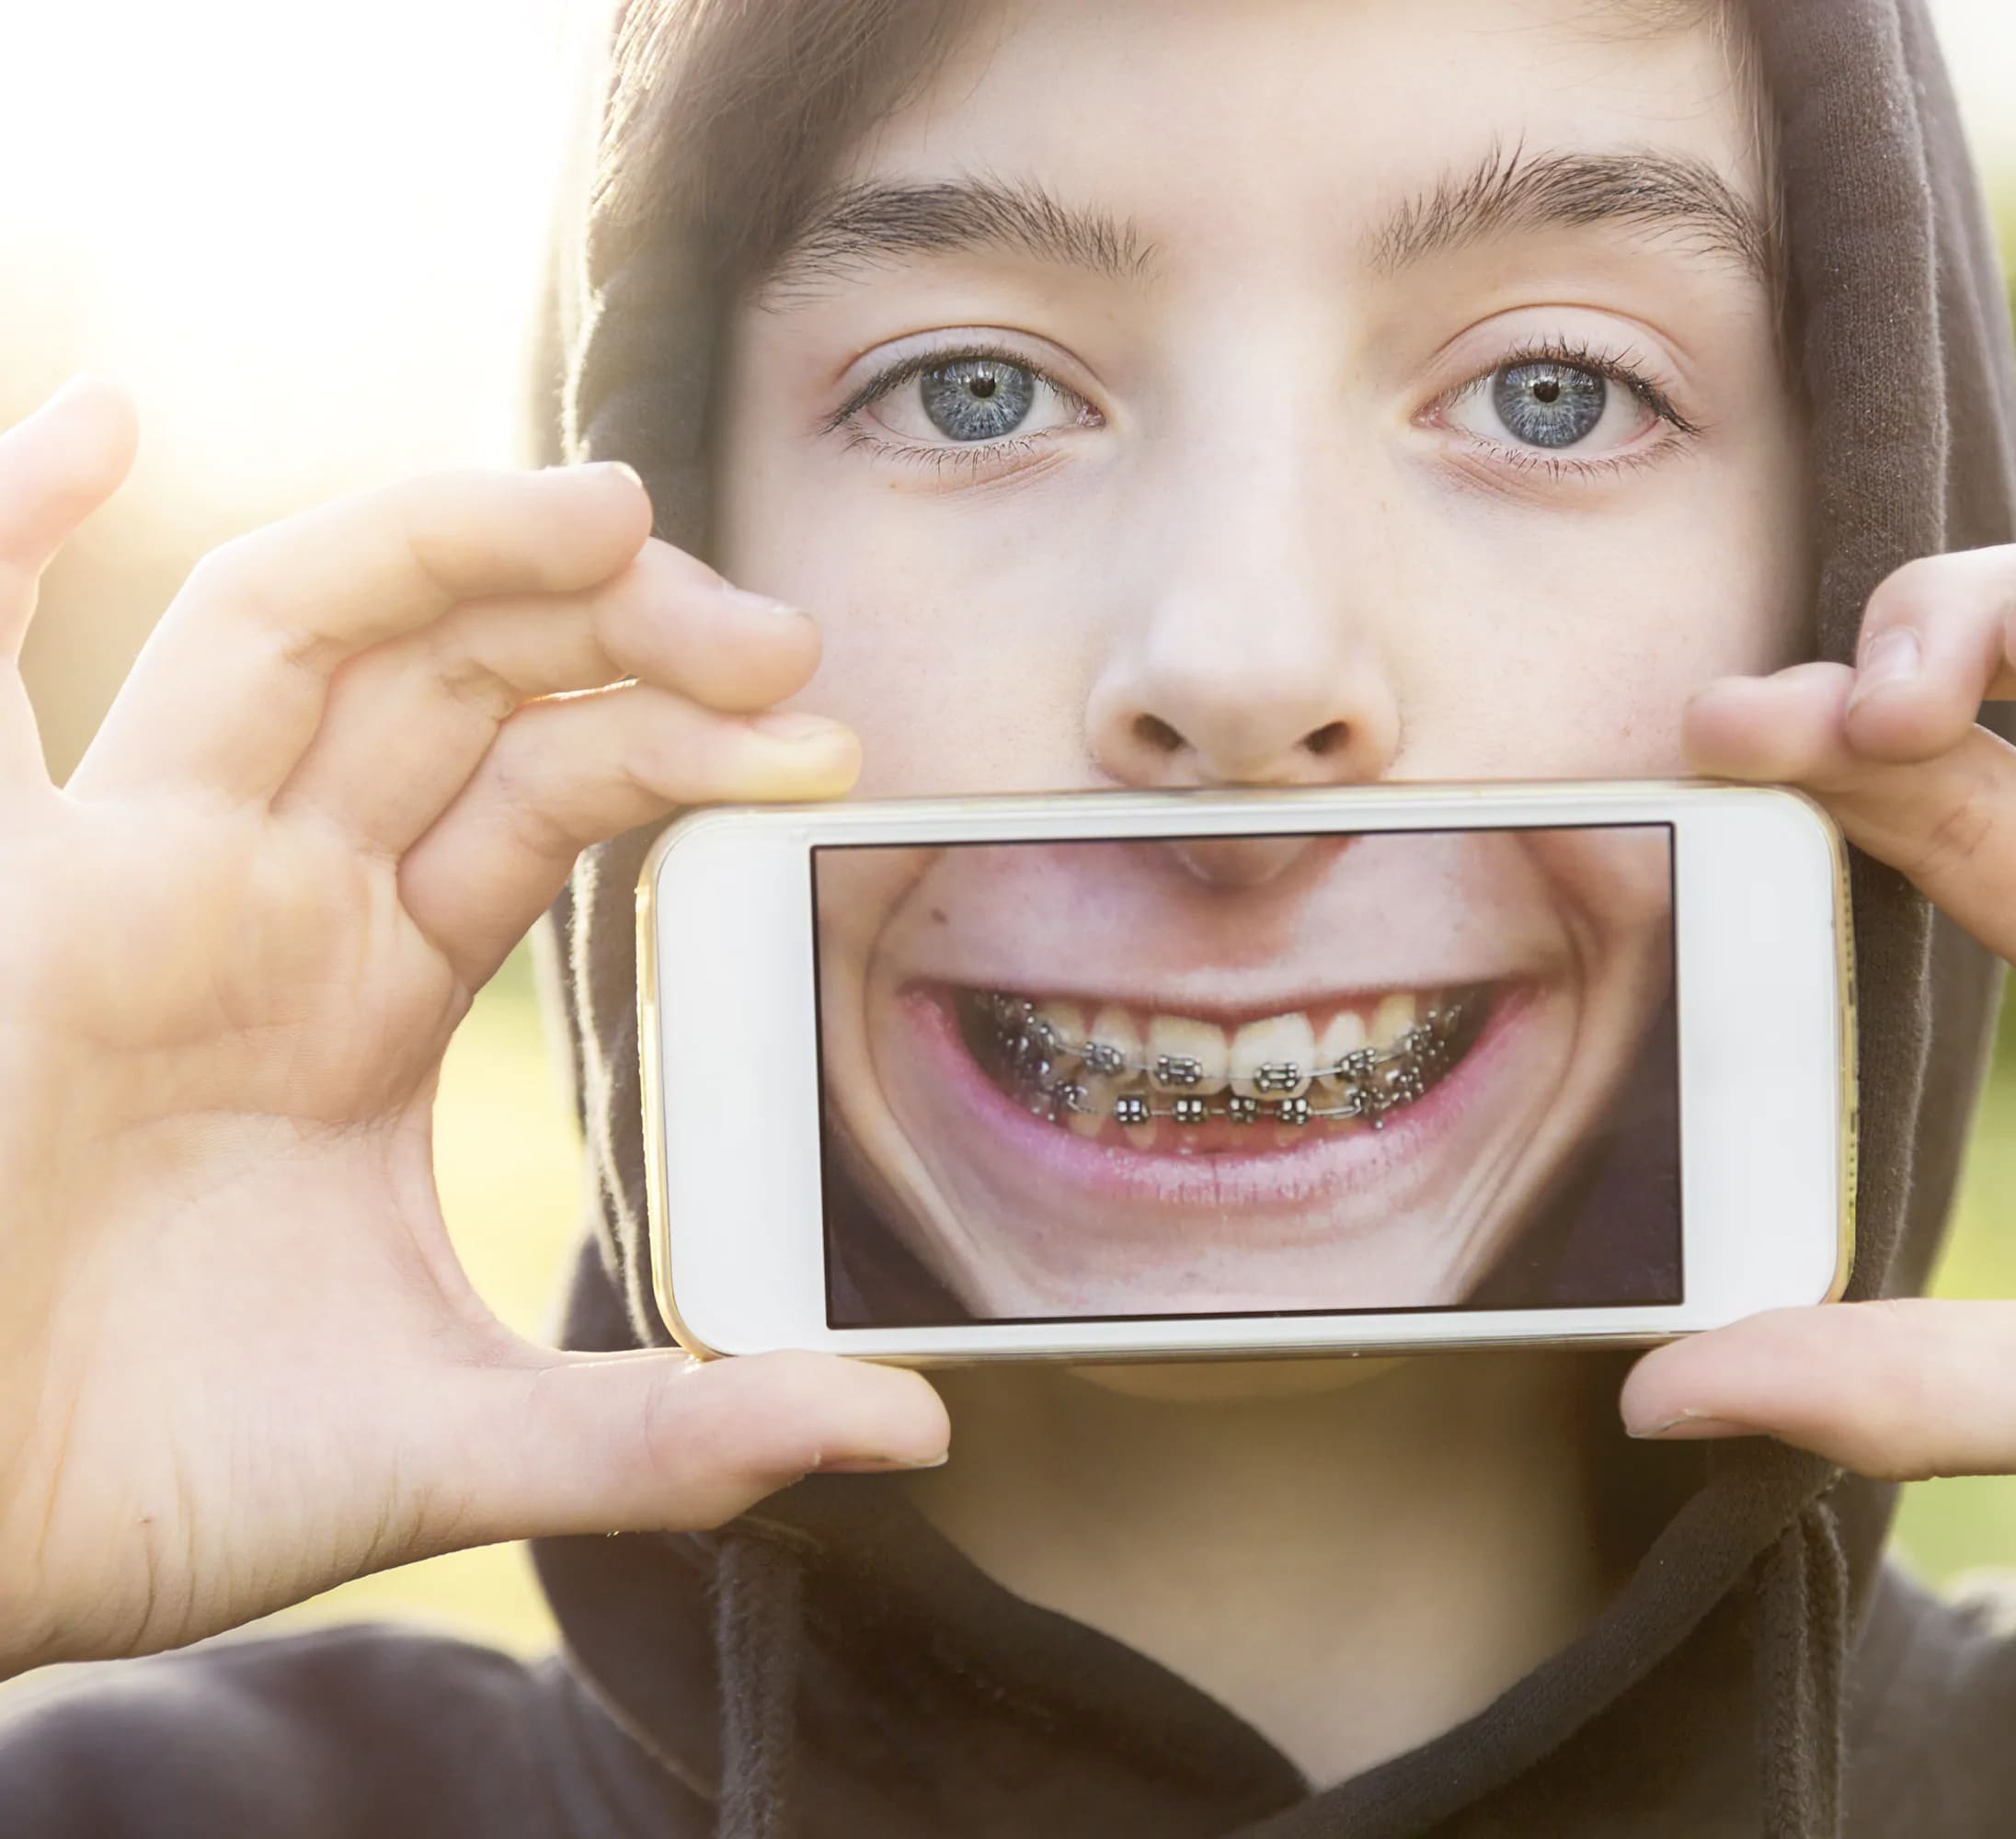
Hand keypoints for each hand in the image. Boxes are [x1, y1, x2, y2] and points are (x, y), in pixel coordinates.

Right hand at [0, 380, 947, 1673]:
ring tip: (614, 509)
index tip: (835, 744)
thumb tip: (911, 1432)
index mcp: (363, 987)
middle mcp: (254, 897)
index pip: (549, 784)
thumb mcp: (460, 1445)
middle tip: (782, 633)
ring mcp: (121, 878)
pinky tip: (98, 425)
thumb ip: (677, 1430)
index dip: (686, 739)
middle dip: (617, 623)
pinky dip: (3, 530)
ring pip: (290, 630)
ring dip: (443, 543)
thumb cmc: (157, 1480)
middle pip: (455, 672)